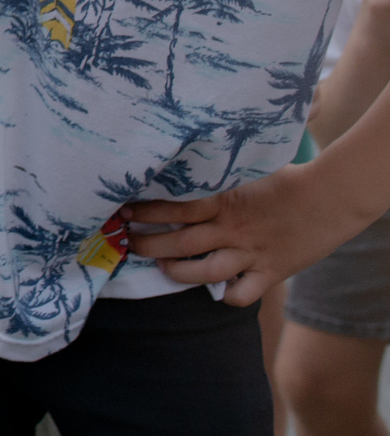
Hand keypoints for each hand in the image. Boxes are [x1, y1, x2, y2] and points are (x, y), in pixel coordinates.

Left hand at [121, 162, 370, 306]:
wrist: (330, 198)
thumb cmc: (286, 177)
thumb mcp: (245, 169)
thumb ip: (216, 170)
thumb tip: (184, 157)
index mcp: (223, 200)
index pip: (174, 208)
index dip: (145, 211)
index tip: (123, 211)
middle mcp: (232, 229)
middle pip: (180, 242)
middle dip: (148, 244)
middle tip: (129, 243)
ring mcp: (251, 253)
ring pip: (205, 271)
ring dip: (178, 273)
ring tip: (162, 268)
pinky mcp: (271, 272)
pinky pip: (243, 293)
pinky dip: (227, 296)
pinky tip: (215, 292)